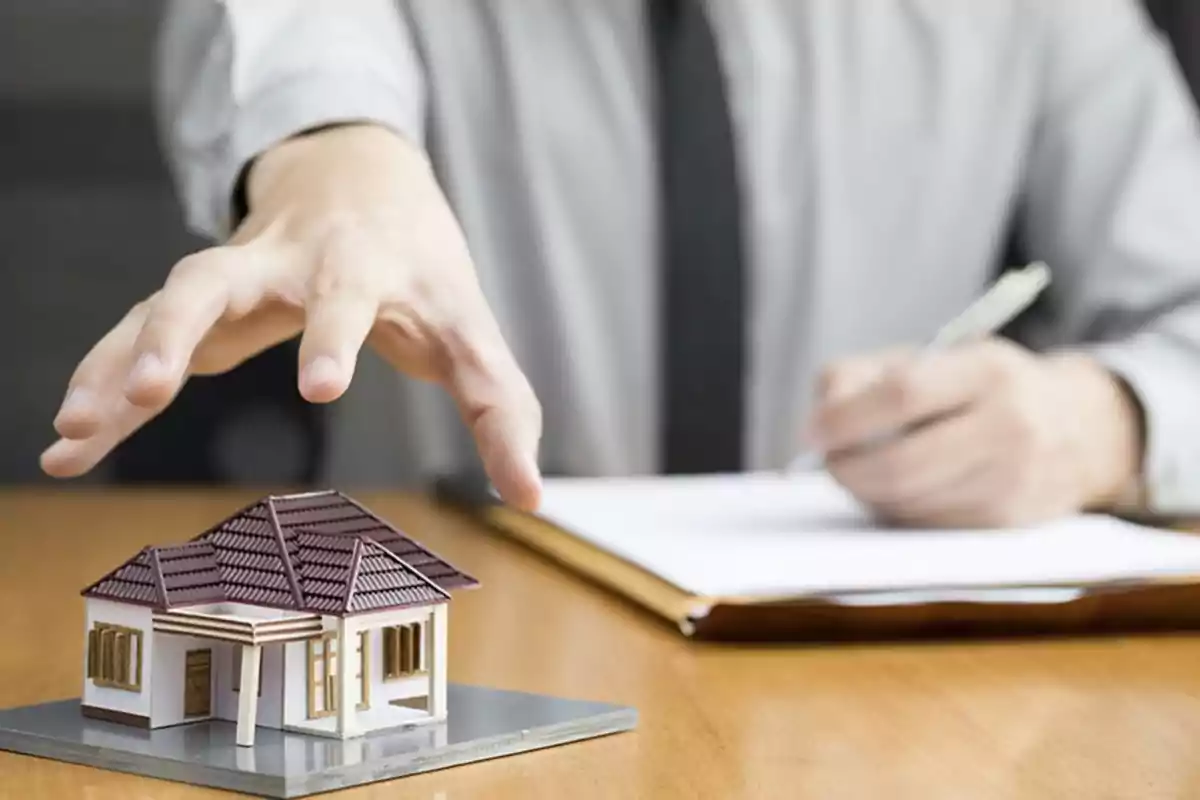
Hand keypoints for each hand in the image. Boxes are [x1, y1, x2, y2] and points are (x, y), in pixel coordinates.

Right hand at [41, 124, 542, 509]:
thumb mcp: (470, 328)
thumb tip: (531, 501)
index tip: (320, 386)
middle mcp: (286, 261)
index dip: (333, 335)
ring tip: (77, 431)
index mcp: (361, 266)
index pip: (349, 298)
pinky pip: (141, 330)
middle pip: (224, 277)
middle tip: (158, 387)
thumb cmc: (424, 263)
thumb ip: (502, 410)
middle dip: (184, 326)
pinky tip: (72, 437)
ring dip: (118, 359)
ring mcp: (236, 271)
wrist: (360, 173)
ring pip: (162, 301)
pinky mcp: (204, 295)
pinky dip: (104, 376)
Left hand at [805, 339, 1142, 526]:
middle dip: (848, 469)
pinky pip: (926, 525)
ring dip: (868, 492)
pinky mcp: (1006, 523)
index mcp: (988, 371)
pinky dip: (897, 510)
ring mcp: (1012, 480)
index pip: (904, 394)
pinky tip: (899, 490)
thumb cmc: (983, 387)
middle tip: (827, 461)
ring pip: (908, 502)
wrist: (1081, 429)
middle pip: (902, 464)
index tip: (814, 431)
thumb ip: (865, 374)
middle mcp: (1009, 426)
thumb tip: (820, 420)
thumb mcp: (936, 357)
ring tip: (864, 469)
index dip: (847, 417)